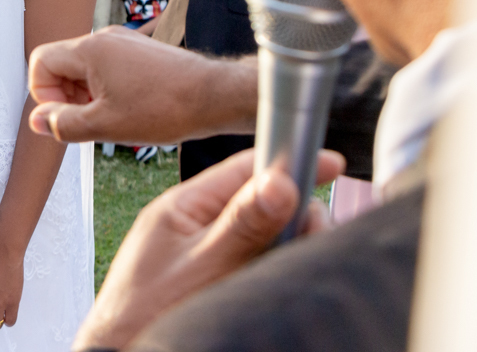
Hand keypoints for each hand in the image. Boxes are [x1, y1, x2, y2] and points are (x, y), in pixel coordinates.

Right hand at [28, 26, 255, 143]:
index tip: (64, 116)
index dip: (43, 94)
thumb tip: (38, 121)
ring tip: (109, 119)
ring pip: (85, 68)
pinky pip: (108, 68)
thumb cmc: (166, 108)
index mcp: (90, 50)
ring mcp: (125, 43)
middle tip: (86, 122)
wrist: (215, 97)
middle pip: (62, 64)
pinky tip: (127, 111)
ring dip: (86, 96)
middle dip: (65, 96)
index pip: (40, 62)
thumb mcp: (104, 125)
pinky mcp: (140, 53)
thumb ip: (63, 123)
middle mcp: (105, 38)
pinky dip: (106, 90)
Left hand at [72, 149, 342, 350]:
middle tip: (311, 240)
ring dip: (285, 244)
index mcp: (184, 206)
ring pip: (262, 233)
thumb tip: (280, 181)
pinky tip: (278, 278)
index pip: (244, 168)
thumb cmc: (144, 314)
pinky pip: (253, 259)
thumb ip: (242, 225)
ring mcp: (202, 250)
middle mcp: (194, 223)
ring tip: (293, 265)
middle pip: (260, 201)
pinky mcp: (210, 275)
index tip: (332, 164)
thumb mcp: (202, 266)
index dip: (288, 163)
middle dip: (294, 216)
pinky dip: (271, 265)